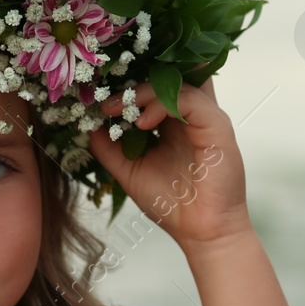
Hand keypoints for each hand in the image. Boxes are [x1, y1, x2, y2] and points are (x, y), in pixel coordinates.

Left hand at [88, 75, 250, 249]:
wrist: (201, 232)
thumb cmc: (171, 203)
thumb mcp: (129, 171)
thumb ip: (109, 148)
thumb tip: (88, 125)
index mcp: (175, 120)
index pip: (154, 85)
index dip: (126, 83)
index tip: (98, 96)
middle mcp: (192, 113)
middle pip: (168, 73)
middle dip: (133, 76)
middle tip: (104, 92)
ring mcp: (206, 117)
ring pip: (176, 80)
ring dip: (142, 90)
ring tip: (118, 108)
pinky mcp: (217, 125)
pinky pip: (188, 99)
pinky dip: (161, 104)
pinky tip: (142, 123)